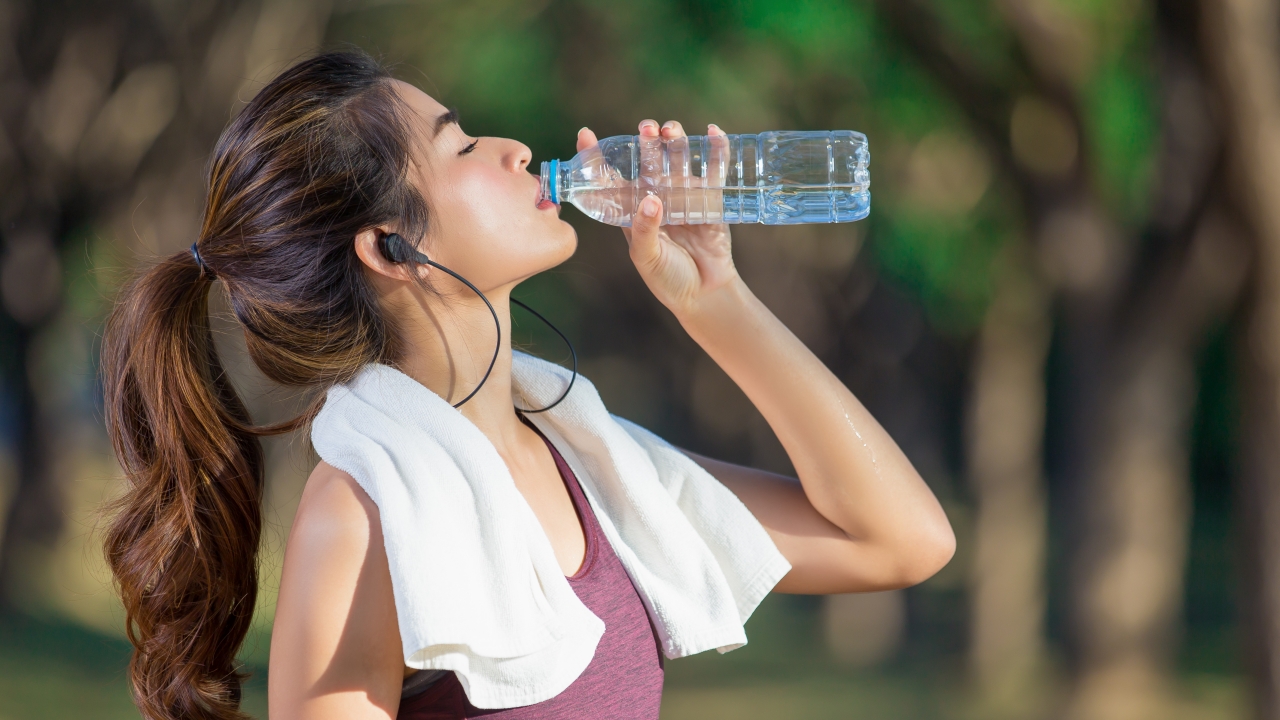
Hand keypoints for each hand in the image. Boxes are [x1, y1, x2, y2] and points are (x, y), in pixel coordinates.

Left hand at [576, 121, 738, 317]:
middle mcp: (657, 196)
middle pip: (650, 160)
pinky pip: (714, 170)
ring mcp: (684, 195)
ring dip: (676, 140)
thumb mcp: (646, 258)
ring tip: (671, 130)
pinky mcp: (710, 200)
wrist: (703, 295)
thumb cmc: (667, 279)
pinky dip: (716, 150)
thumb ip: (645, 231)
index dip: (597, 156)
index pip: (611, 178)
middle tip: (646, 128)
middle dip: (647, 141)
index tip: (586, 135)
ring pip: (679, 159)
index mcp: (633, 209)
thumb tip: (651, 201)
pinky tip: (713, 133)